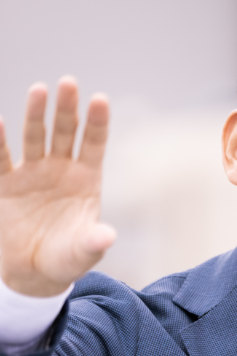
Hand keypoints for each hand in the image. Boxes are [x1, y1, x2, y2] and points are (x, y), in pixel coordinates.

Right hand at [0, 77, 115, 296]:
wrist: (36, 272)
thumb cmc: (68, 260)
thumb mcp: (84, 253)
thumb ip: (93, 242)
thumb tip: (107, 237)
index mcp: (87, 181)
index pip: (94, 145)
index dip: (98, 123)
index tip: (100, 99)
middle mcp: (61, 170)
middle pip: (65, 132)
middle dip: (67, 109)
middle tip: (68, 83)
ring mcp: (34, 173)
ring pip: (35, 137)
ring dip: (36, 114)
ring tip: (39, 89)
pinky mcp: (7, 184)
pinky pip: (0, 159)